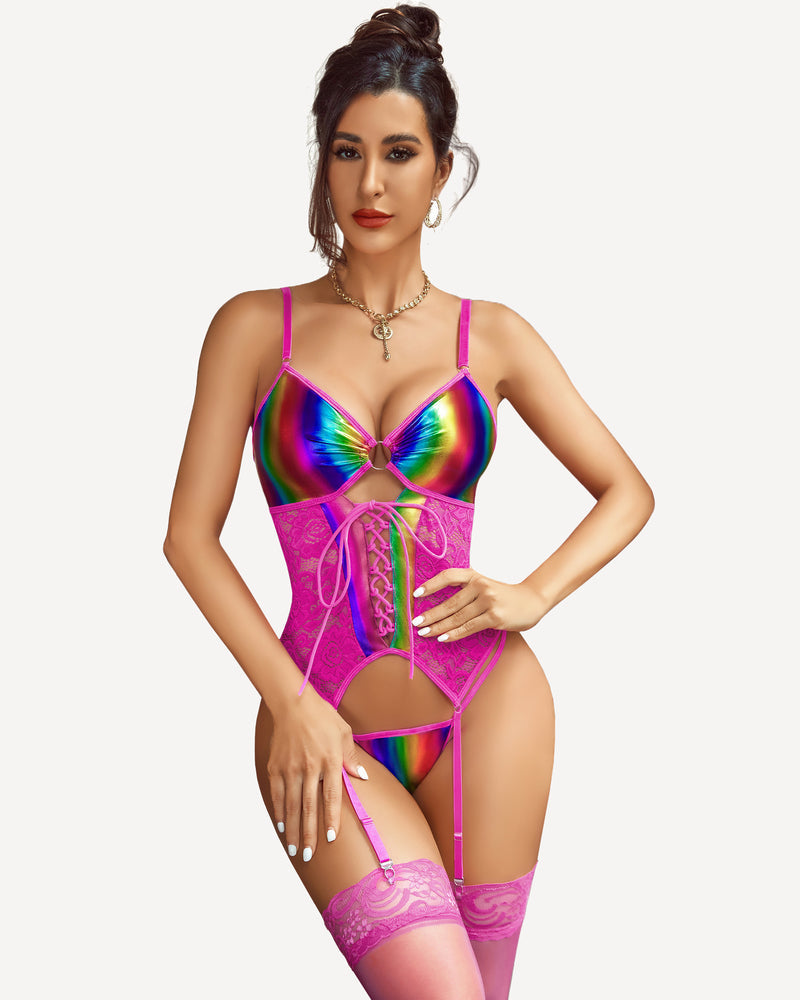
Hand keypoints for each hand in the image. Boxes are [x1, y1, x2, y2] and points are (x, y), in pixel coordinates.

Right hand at [267, 689, 366, 862]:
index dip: (330, 819)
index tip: (330, 838)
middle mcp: (309, 768)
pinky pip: (277, 794)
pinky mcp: (276, 767)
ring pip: (291, 805)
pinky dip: (279, 811)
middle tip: (309, 856)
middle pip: (309, 807)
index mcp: (329, 761)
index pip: (331, 797)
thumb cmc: (322, 717)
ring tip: (295, 850)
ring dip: (293, 829)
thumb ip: (351, 758)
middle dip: (309, 834)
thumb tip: (363, 778)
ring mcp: (290, 768)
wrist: (293, 703)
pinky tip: (282, 827)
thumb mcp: (344, 733)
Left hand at [411, 569, 547, 640]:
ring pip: (457, 617)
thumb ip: (466, 591)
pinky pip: (469, 627)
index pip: (448, 577)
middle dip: (430, 614)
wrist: (532, 600)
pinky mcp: (494, 617)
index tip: (416, 595)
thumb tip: (440, 608)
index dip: (431, 585)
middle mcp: (480, 586)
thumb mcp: (485, 585)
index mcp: (474, 576)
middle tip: (415, 623)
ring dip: (438, 627)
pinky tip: (443, 638)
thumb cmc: (504, 595)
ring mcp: (488, 601)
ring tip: (424, 633)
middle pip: (449, 602)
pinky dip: (454, 634)